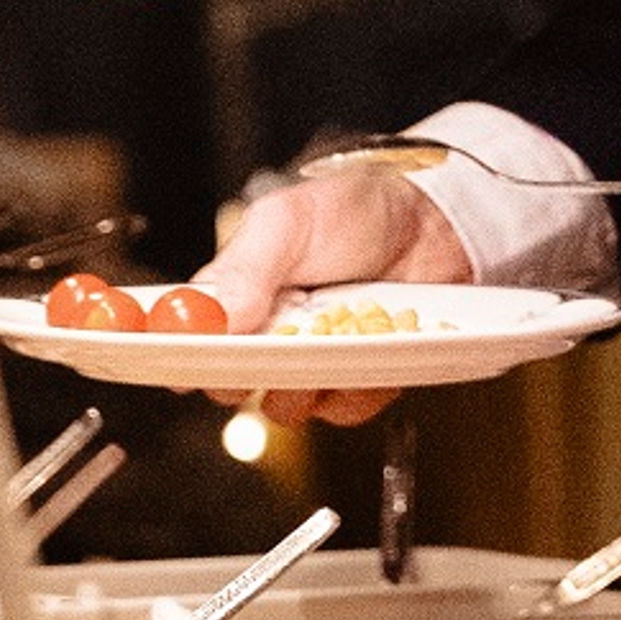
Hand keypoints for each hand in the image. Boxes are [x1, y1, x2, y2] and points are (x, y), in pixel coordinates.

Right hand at [211, 163, 468, 426]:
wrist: (432, 222)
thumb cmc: (353, 210)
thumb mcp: (288, 222)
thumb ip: (245, 267)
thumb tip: (210, 316)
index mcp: (234, 295)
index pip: (189, 343)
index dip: (188, 360)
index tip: (197, 365)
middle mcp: (266, 334)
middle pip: (232, 386)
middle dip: (254, 376)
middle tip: (282, 345)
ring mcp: (311, 359)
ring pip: (287, 406)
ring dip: (310, 383)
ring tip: (338, 336)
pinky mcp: (355, 378)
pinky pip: (343, 408)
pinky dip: (359, 387)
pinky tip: (372, 349)